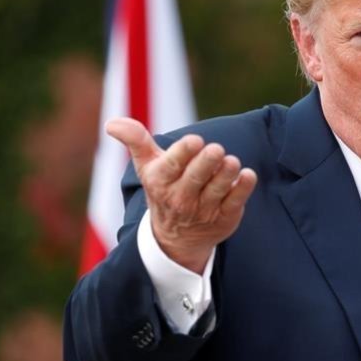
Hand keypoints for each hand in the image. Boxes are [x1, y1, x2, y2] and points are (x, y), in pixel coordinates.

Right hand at [106, 117, 257, 272]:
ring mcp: (204, 210)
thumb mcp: (147, 166)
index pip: (171, 166)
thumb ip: (135, 140)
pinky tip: (248, 175)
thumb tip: (111, 123)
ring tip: (232, 162)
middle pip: (196, 177)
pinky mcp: (225, 217)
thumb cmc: (164, 188)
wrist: (176, 238)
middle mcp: (181, 198)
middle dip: (207, 162)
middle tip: (216, 149)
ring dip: (226, 174)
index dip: (184, 152)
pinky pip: (235, 202)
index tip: (195, 140)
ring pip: (217, 189)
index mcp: (161, 181)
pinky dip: (243, 188)